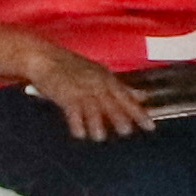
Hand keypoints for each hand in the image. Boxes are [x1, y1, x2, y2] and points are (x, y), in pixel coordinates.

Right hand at [20, 40, 144, 139]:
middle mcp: (97, 83)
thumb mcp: (102, 74)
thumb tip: (145, 96)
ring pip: (91, 107)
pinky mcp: (64, 93)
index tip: (150, 127)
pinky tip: (79, 134)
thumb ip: (122, 87)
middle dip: (119, 117)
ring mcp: (80, 88)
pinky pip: (71, 110)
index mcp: (108, 79)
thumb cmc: (74, 68)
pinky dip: (76, 122)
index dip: (139, 113)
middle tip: (126, 132)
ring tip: (100, 137)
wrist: (45, 58)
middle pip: (111, 103)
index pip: (127, 98)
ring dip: (96, 123)